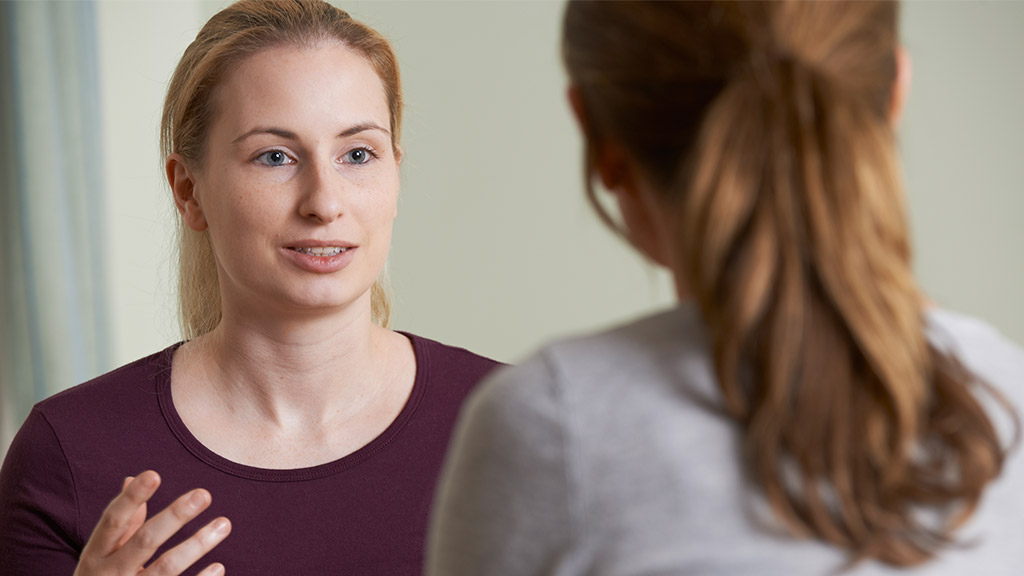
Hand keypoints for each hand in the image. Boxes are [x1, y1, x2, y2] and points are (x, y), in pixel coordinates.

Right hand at [74, 471, 230, 575]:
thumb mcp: (101, 553)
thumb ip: (122, 522)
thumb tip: (131, 478)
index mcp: (96, 553)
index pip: (113, 520)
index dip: (131, 498)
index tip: (153, 474)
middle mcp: (110, 574)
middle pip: (145, 541)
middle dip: (175, 516)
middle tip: (204, 494)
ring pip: (167, 568)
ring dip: (197, 544)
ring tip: (224, 524)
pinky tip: (219, 566)